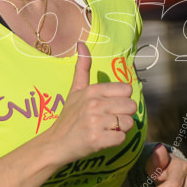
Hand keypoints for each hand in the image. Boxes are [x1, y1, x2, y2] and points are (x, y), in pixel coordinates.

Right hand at [42, 42, 137, 164]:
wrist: (55, 143)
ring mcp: (95, 122)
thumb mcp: (75, 90)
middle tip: (109, 120)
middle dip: (124, 115)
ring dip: (120, 129)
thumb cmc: (69, 117)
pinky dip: (115, 141)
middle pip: (131, 107)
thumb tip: (81, 43)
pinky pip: (121, 138)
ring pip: (128, 123)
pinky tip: (103, 139)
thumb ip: (82, 67)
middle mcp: (94, 104)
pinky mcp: (97, 140)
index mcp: (92, 90)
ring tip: (105, 130)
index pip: (127, 90)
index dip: (122, 100)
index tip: (110, 106)